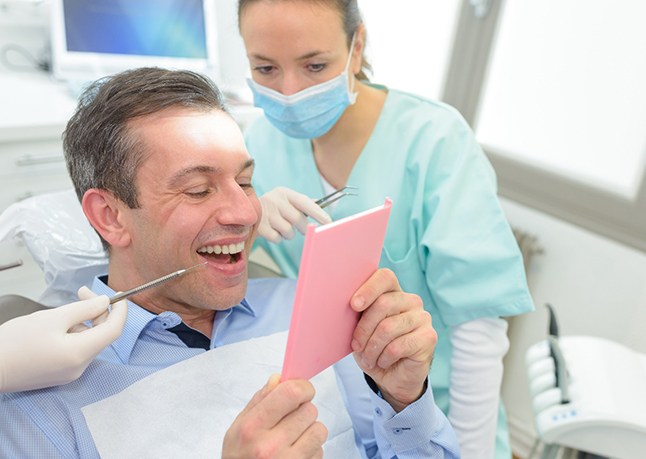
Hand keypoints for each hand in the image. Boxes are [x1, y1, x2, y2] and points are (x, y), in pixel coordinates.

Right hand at [0, 286, 126, 391]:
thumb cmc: (16, 341)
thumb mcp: (52, 318)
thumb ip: (84, 309)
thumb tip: (105, 303)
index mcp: (81, 353)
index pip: (115, 330)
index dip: (121, 310)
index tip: (118, 294)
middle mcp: (80, 367)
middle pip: (102, 335)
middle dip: (97, 312)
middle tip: (82, 292)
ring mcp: (69, 373)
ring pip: (88, 341)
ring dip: (83, 322)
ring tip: (61, 311)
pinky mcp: (59, 374)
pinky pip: (76, 350)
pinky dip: (74, 334)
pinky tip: (56, 325)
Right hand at [222, 374, 327, 457]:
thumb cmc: (238, 456)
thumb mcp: (237, 427)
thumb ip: (259, 401)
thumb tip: (279, 379)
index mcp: (253, 427)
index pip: (291, 393)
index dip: (302, 387)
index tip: (301, 391)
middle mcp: (271, 446)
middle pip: (309, 410)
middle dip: (303, 411)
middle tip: (290, 420)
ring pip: (319, 430)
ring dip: (310, 431)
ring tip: (293, 438)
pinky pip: (320, 451)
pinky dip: (311, 450)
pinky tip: (295, 454)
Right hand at [258, 187, 331, 242]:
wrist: (245, 212)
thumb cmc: (274, 208)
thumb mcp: (286, 201)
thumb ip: (304, 203)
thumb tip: (323, 206)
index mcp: (284, 192)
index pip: (305, 202)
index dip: (318, 213)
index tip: (329, 222)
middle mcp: (274, 200)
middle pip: (298, 219)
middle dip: (303, 227)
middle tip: (301, 228)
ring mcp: (265, 213)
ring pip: (288, 231)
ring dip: (288, 234)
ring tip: (281, 227)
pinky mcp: (259, 226)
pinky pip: (277, 238)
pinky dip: (277, 238)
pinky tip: (272, 231)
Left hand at [350, 269, 436, 411]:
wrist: (392, 377)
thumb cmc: (373, 348)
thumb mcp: (360, 329)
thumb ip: (358, 313)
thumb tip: (345, 301)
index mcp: (393, 292)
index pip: (385, 277)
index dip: (369, 289)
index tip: (354, 305)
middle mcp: (411, 300)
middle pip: (383, 304)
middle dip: (364, 328)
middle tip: (356, 346)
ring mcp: (422, 317)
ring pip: (388, 327)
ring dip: (372, 348)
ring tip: (368, 358)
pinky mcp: (429, 337)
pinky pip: (398, 346)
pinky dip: (384, 358)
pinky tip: (383, 362)